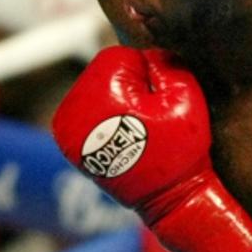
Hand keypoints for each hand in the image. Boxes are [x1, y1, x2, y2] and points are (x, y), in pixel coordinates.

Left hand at [51, 46, 251, 251]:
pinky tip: (121, 139)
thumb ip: (166, 62)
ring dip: (115, 103)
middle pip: (104, 74)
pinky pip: (87, 115)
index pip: (122, 56)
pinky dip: (103, 121)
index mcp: (100, 90)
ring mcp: (65, 128)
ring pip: (95, 93)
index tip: (159, 101)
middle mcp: (73, 107)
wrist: (169, 201)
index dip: (148, 74)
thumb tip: (148, 50)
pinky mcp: (67, 144)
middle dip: (128, 87)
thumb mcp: (186, 96)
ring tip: (136, 131)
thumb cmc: (180, 150)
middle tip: (149, 119)